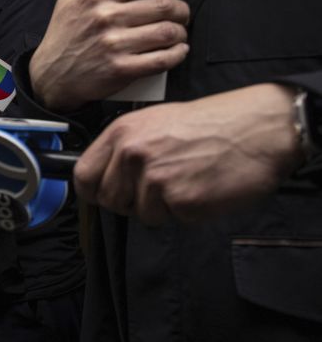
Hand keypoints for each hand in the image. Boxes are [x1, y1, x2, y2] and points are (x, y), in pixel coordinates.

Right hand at [29, 0, 190, 112]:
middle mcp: (106, 19)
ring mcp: (114, 45)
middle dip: (181, 8)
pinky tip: (180, 50)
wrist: (49, 78)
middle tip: (182, 11)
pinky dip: (177, 54)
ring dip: (181, 31)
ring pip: (166, 32)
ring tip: (180, 32)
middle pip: (161, 5)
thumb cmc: (60, 39)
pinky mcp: (121, 70)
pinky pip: (161, 60)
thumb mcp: (64, 3)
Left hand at [74, 84, 302, 224]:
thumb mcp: (154, 122)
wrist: (258, 128)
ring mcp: (155, 178)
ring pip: (141, 214)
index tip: (104, 194)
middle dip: (132, 201)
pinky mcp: (180, 200)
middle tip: (160, 187)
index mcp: (122, 133)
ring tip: (187, 180)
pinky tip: (202, 188)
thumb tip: (104, 176)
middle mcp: (132, 155)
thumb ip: (125, 148)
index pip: (83, 176)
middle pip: (110, 201)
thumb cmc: (212, 123)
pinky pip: (172, 219)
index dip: (94, 190)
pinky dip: (187, 211)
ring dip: (163, 207)